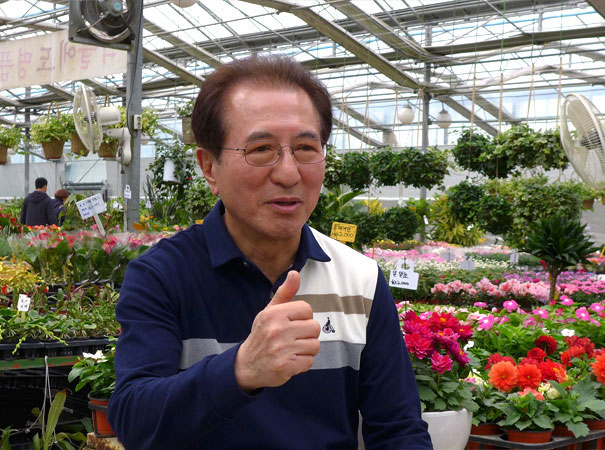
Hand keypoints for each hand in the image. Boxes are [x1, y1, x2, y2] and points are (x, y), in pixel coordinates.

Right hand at [234, 270, 320, 391]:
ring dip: (306, 350)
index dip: (304, 317)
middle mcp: (277, 330)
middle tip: (294, 339)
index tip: (294, 323)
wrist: (246, 365)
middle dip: (307, 334)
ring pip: (314, 345)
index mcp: (274, 314)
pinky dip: (303, 363)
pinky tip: (291, 360)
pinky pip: (309, 361)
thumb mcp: (270, 311)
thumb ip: (285, 293)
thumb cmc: (262, 335)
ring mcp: (281, 349)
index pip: (307, 309)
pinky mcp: (286, 367)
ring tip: (293, 349)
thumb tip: (295, 273)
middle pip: (314, 327)